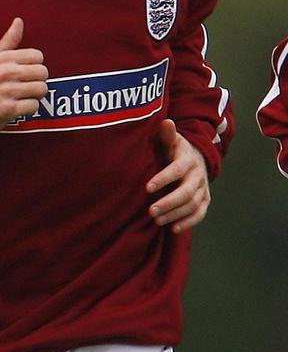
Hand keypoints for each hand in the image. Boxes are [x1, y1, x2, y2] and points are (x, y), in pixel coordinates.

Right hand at [0, 17, 47, 135]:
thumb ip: (8, 40)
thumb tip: (19, 21)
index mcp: (3, 59)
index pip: (37, 56)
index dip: (34, 65)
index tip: (25, 71)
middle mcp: (6, 73)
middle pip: (42, 72)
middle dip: (37, 80)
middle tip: (27, 85)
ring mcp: (7, 92)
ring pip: (41, 89)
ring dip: (35, 95)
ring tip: (24, 96)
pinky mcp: (8, 109)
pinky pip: (34, 106)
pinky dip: (29, 108)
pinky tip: (20, 107)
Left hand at [147, 117, 209, 231]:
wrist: (195, 157)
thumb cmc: (174, 151)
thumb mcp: (171, 141)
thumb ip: (166, 135)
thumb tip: (166, 122)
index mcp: (187, 159)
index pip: (177, 170)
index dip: (163, 178)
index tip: (147, 188)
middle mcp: (198, 174)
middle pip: (186, 192)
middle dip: (169, 202)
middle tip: (150, 211)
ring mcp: (202, 188)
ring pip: (192, 204)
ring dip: (175, 214)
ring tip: (156, 220)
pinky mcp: (204, 199)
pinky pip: (200, 214)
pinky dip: (188, 222)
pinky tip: (173, 229)